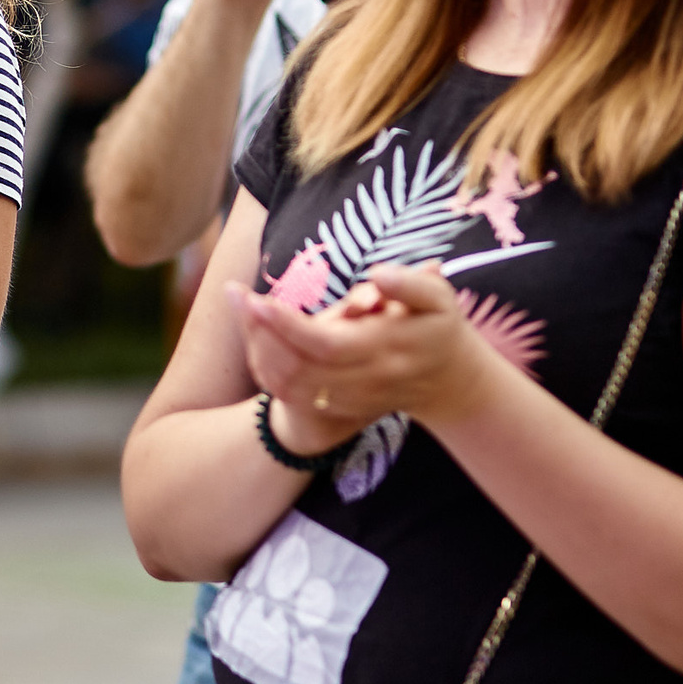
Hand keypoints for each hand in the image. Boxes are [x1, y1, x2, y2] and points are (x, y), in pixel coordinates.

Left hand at [232, 261, 499, 450]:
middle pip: (297, 368)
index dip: (286, 325)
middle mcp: (362, 381)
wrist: (446, 381)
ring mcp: (348, 399)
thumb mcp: (440, 299)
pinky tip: (255, 335)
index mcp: (385, 351)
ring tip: (241, 306)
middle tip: (235, 293)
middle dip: (259, 332)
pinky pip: (289, 395)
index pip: (325, 345)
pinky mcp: (337, 408)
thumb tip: (377, 275)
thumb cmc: (438, 326)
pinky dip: (266, 367)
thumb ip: (412, 285)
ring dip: (257, 348)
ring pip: (288, 385)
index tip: (256, 299)